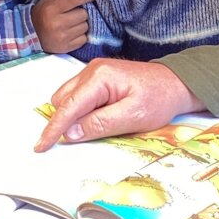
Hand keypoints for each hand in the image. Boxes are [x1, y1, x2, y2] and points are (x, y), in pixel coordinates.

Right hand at [31, 0, 93, 53]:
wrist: (31, 38)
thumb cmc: (41, 16)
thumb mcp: (46, 1)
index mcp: (51, 9)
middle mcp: (57, 23)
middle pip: (83, 14)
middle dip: (81, 12)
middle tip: (75, 14)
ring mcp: (62, 37)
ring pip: (85, 26)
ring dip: (81, 24)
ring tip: (72, 24)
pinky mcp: (66, 47)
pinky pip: (84, 38)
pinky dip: (80, 36)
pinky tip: (72, 34)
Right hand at [34, 58, 204, 151]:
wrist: (177, 83)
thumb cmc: (159, 99)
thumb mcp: (133, 117)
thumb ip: (100, 124)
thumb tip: (71, 133)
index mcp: (100, 78)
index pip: (68, 107)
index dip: (53, 129)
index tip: (41, 147)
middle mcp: (92, 71)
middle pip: (63, 100)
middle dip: (64, 121)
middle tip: (80, 139)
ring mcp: (95, 72)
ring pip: (68, 98)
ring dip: (73, 116)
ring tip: (96, 126)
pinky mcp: (99, 78)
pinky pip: (79, 95)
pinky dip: (81, 110)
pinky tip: (97, 118)